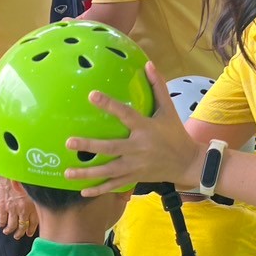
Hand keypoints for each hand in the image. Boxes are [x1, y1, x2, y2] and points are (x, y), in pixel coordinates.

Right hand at [0, 174, 37, 239]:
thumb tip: (34, 206)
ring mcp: (13, 209)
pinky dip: (1, 224)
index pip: (34, 222)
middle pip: (23, 226)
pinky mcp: (2, 208)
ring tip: (7, 231)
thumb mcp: (30, 189)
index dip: (31, 229)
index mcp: (32, 204)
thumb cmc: (19, 178)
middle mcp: (24, 209)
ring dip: (9, 230)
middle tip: (17, 235)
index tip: (29, 233)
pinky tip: (1, 224)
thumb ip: (32, 199)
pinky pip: (2, 220)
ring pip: (12, 226)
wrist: (7, 172)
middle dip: (20, 233)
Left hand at [64, 61, 201, 195]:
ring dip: (87, 173)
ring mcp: (135, 165)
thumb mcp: (168, 110)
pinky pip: (114, 185)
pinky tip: (83, 190)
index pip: (125, 114)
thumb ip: (158, 87)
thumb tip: (148, 64)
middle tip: (69, 142)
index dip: (108, 104)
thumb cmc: (175, 134)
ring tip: (67, 172)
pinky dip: (99, 189)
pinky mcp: (135, 178)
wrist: (188, 163)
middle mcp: (138, 148)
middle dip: (89, 146)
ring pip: (108, 170)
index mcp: (145, 128)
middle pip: (110, 148)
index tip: (92, 95)